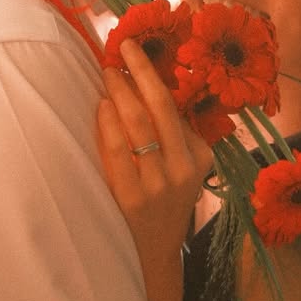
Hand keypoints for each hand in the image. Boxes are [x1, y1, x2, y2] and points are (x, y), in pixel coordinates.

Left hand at [98, 39, 212, 262]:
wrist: (155, 250)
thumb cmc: (166, 199)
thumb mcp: (184, 168)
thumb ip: (174, 134)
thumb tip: (143, 85)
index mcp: (198, 156)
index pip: (173, 107)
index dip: (150, 75)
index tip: (133, 50)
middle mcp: (182, 168)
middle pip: (158, 108)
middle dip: (137, 73)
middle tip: (119, 50)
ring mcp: (157, 184)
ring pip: (137, 125)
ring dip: (119, 93)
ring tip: (107, 75)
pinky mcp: (131, 198)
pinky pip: (118, 151)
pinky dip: (108, 123)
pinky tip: (102, 107)